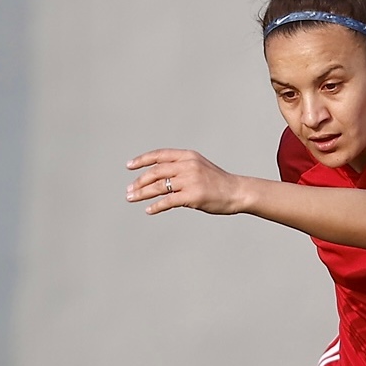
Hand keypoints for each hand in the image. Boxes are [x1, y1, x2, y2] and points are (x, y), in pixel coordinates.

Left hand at [125, 149, 252, 215]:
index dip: (142, 160)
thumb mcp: (199, 167)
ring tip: (131, 198)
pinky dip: (156, 206)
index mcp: (188, 156)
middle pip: (156, 171)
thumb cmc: (217, 182)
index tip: (129, 166)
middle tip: (129, 189)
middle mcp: (188, 165)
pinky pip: (168, 201)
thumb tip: (158, 177)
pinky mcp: (193, 196)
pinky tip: (149, 210)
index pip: (160, 155)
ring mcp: (190, 180)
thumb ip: (181, 168)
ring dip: (142, 193)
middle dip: (139, 181)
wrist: (237, 192)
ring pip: (159, 186)